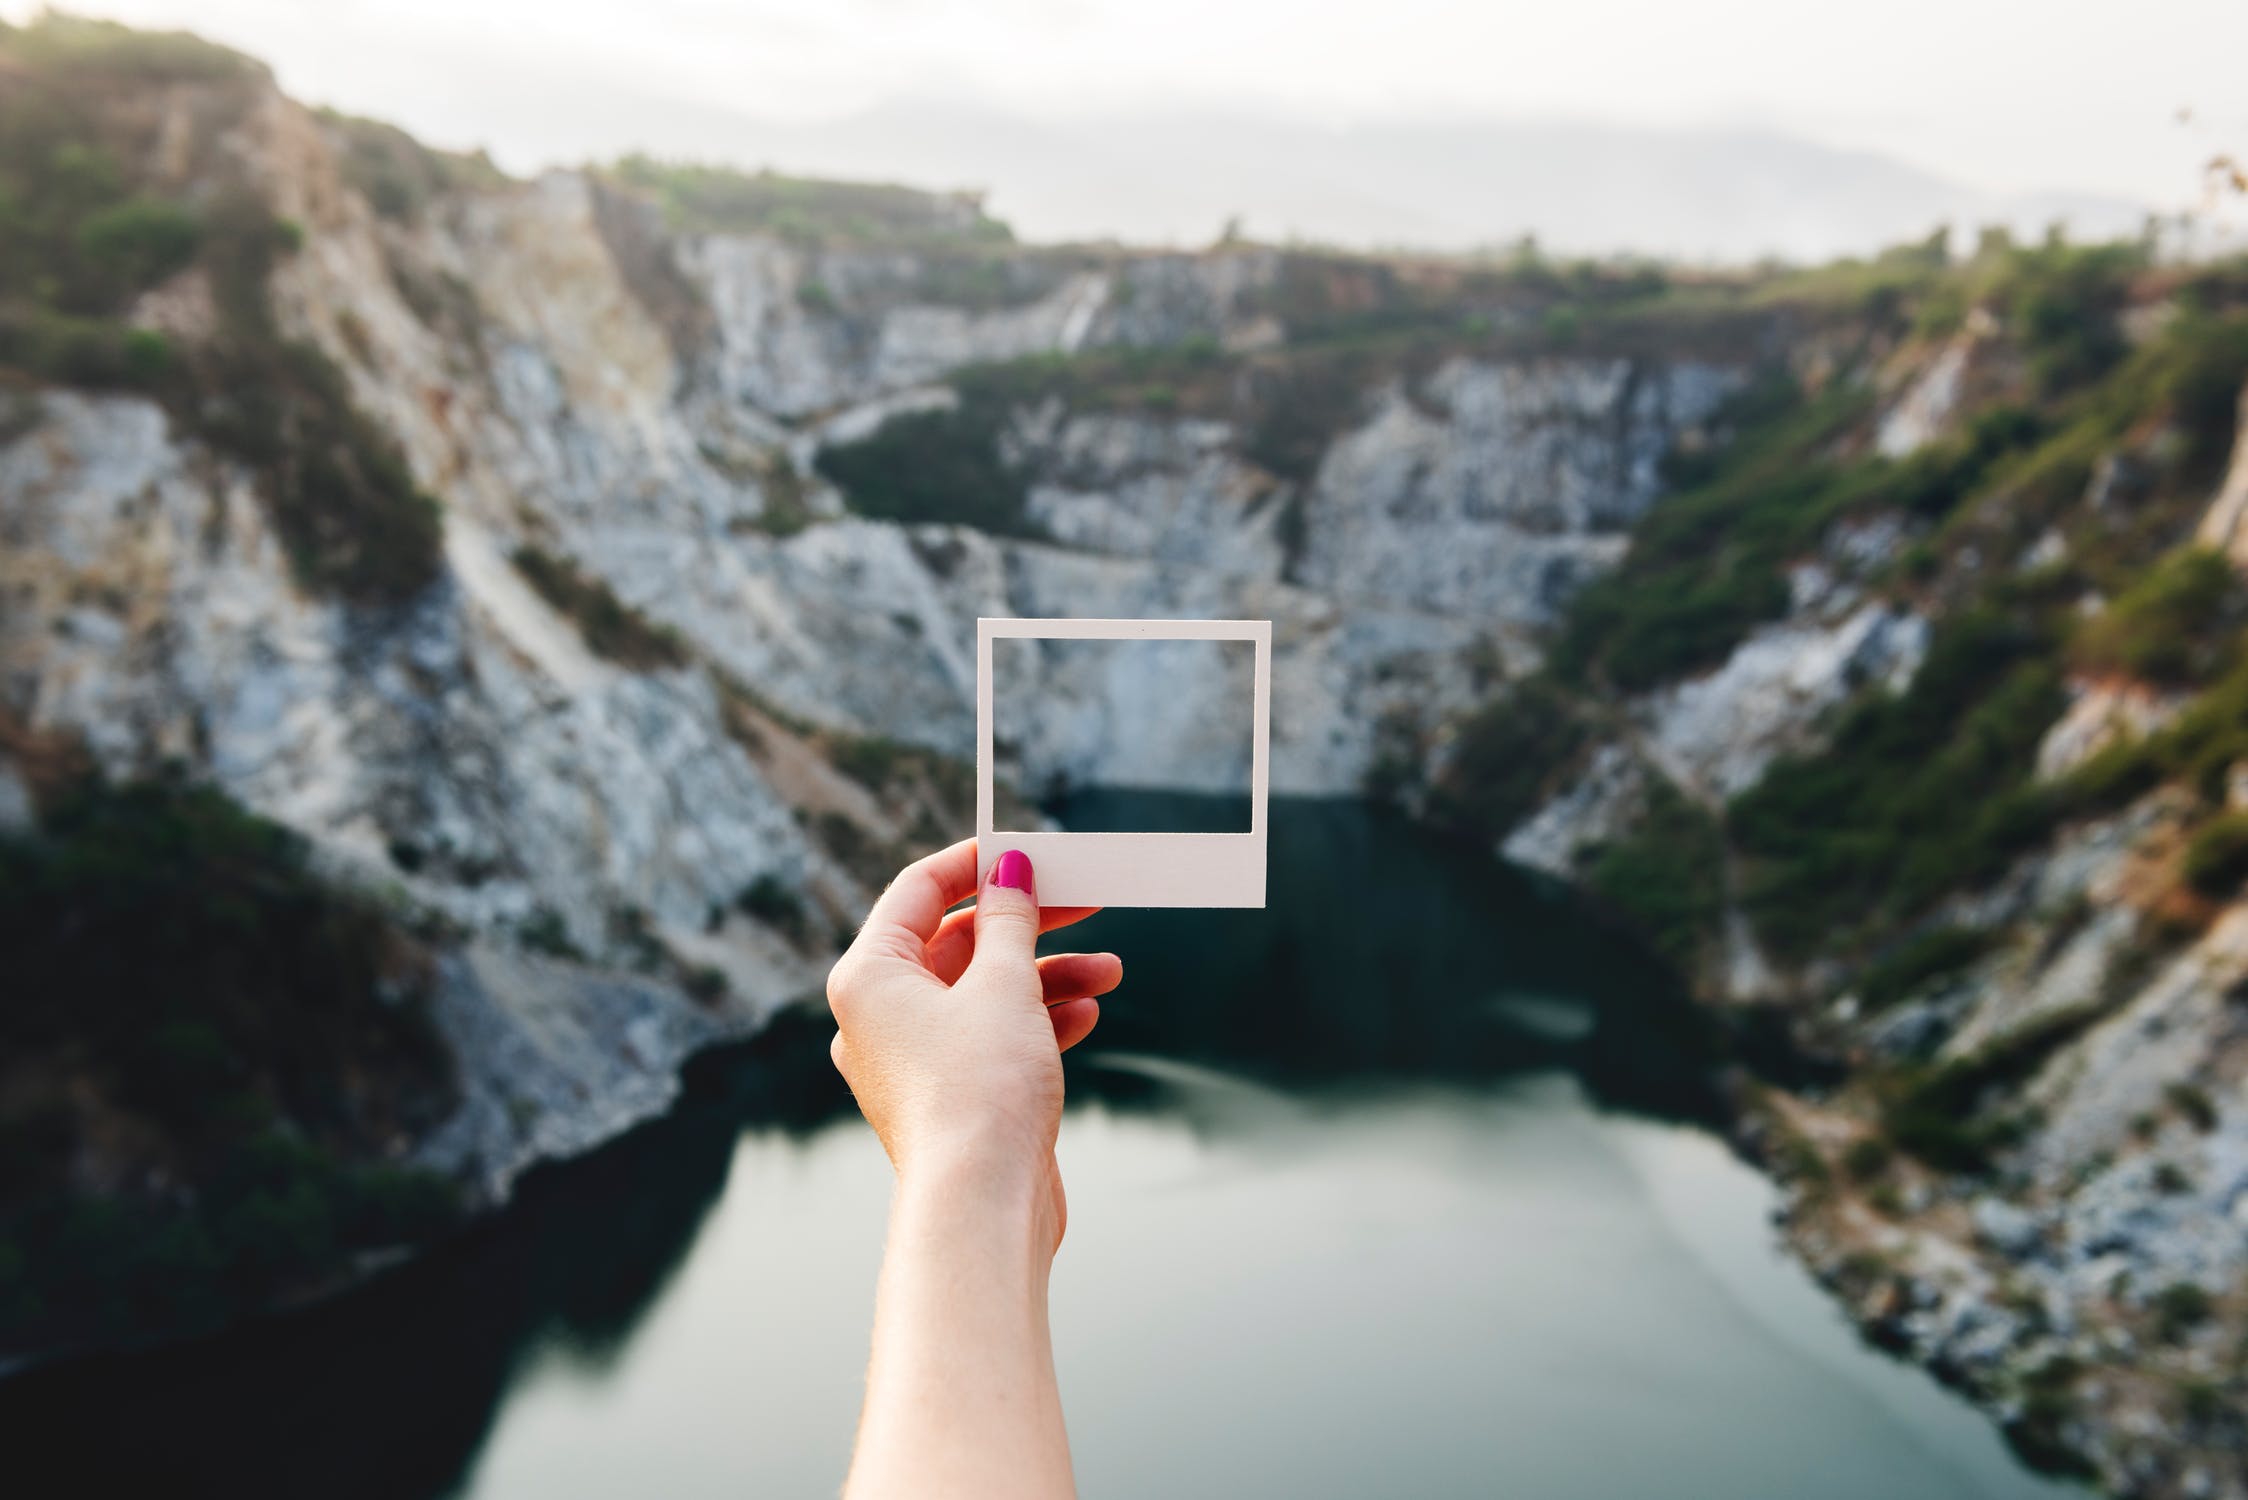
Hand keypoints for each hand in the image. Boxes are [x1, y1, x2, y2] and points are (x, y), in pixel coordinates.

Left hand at [826, 839, 1116, 1246]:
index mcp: (869, 977)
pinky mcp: (949, 1096)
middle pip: (956, 942)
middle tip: (1085, 901)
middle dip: (1028, 924)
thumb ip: (1010, 920)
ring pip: (982, 993)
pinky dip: (1037, 1021)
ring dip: (1047, 975)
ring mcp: (912, 1061)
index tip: (1027, 848)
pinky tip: (1087, 1014)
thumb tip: (1009, 875)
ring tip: (1109, 971)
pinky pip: (990, 1038)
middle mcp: (879, 1017)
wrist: (983, 1204)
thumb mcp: (1004, 985)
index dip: (974, 863)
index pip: (917, 890)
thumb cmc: (980, 1091)